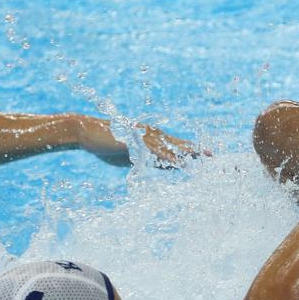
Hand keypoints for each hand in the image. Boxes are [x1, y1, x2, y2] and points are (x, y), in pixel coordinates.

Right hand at [75, 114, 203, 168]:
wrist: (86, 133)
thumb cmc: (108, 146)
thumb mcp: (134, 157)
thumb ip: (151, 161)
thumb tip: (167, 167)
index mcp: (151, 138)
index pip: (176, 145)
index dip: (191, 151)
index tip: (207, 156)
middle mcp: (150, 134)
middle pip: (177, 143)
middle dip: (194, 150)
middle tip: (212, 155)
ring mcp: (142, 136)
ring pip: (168, 145)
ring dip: (184, 152)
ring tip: (199, 157)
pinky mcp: (133, 140)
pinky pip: (152, 149)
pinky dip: (165, 155)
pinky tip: (176, 160)